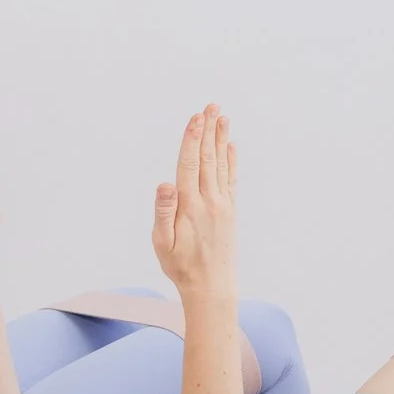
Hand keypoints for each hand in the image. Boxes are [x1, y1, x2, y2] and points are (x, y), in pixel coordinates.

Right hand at [151, 105, 235, 294]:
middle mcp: (209, 201)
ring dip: (220, 139)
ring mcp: (222, 205)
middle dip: (208, 131)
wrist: (212, 287)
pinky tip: (231, 147)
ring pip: (221, 165)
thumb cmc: (180, 266)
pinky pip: (231, 180)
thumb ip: (163, 211)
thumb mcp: (162, 243)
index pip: (190, 165)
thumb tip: (165, 184)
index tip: (196, 118)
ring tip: (222, 118)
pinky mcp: (229, 211)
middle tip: (211, 106)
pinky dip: (231, 161)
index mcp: (190, 206)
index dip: (192, 139)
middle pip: (208, 158)